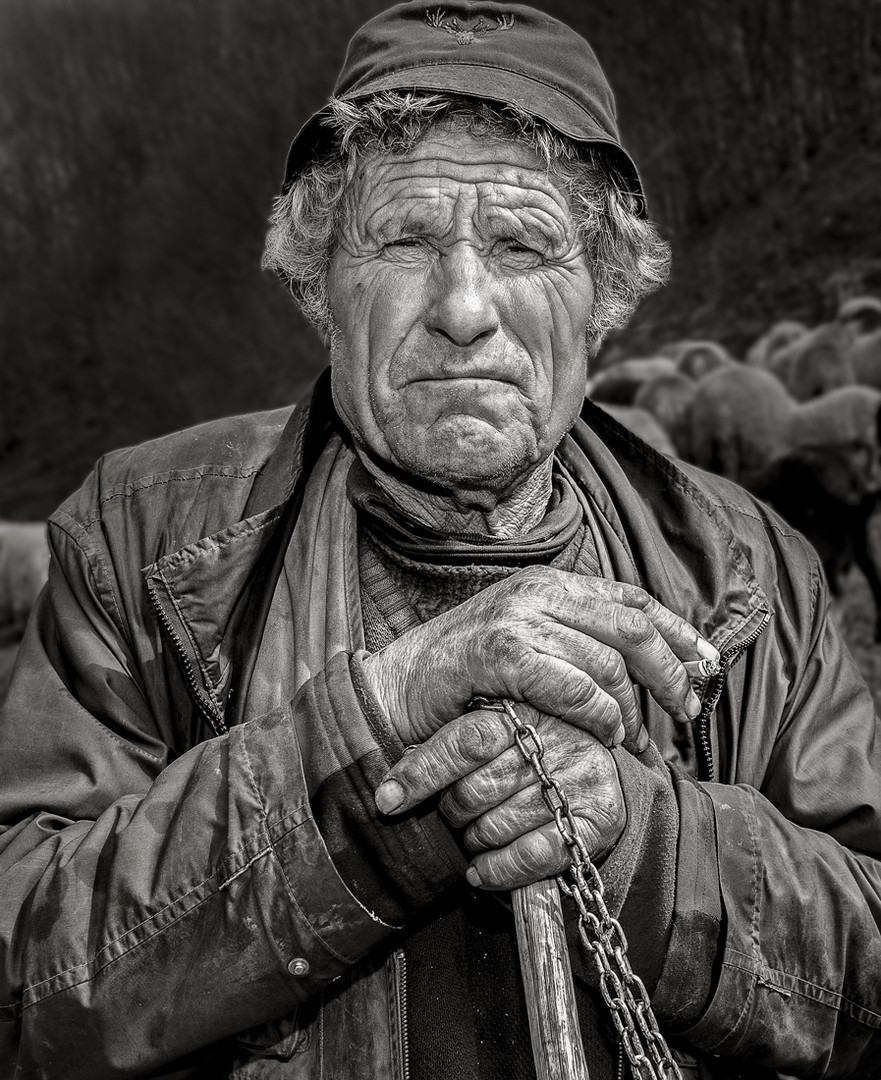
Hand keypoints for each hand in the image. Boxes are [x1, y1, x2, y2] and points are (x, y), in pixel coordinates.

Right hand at [361, 566, 716, 751]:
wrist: (391, 690)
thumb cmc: (460, 678)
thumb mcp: (521, 645)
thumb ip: (571, 643)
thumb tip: (634, 667)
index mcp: (547, 586)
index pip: (630, 598)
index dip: (677, 629)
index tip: (709, 660)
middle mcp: (536, 593)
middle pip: (630, 626)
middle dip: (671, 670)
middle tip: (689, 708)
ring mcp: (517, 619)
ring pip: (607, 661)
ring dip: (634, 708)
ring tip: (639, 740)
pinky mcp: (499, 653)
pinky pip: (573, 686)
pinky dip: (599, 714)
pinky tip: (606, 735)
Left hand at [375, 704, 623, 889]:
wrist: (594, 773)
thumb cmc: (525, 753)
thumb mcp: (495, 726)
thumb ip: (456, 737)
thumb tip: (392, 780)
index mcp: (528, 708)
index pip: (467, 740)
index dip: (423, 772)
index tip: (387, 799)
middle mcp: (561, 737)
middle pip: (479, 787)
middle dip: (452, 811)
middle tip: (450, 815)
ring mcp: (584, 777)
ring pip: (501, 823)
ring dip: (473, 841)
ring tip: (471, 837)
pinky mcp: (602, 819)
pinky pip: (534, 855)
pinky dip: (499, 869)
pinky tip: (481, 869)